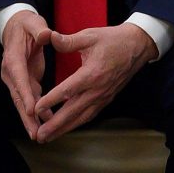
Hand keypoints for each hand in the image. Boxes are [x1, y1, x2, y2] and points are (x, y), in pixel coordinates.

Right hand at [0, 9, 52, 138]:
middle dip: (26, 116)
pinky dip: (37, 112)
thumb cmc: (27, 25)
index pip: (19, 77)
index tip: (31, 110)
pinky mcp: (23, 81)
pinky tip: (47, 123)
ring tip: (39, 136)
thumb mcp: (33, 23)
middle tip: (35, 133)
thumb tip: (47, 35)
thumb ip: (39, 29)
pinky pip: (29, 99)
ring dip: (30, 119)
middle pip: (18, 96)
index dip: (24, 94)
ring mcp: (16, 78)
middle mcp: (11, 71)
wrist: (16, 27)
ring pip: (22, 102)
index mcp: (13, 57)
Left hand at [33, 23, 157, 142]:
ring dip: (65, 128)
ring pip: (82, 117)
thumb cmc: (112, 40)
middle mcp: (98, 90)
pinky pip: (90, 114)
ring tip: (49, 137)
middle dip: (55, 125)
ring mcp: (103, 96)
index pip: (67, 91)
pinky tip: (67, 127)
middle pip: (73, 111)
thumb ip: (68, 41)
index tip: (36, 109)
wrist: (136, 47)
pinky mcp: (106, 98)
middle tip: (40, 135)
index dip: (51, 101)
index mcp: (92, 74)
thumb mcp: (89, 36)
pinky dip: (77, 123)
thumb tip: (49, 37)